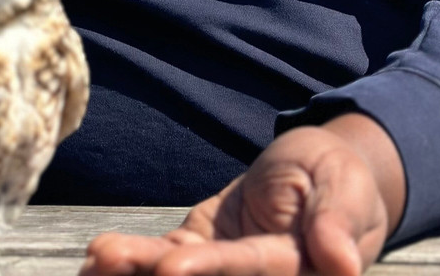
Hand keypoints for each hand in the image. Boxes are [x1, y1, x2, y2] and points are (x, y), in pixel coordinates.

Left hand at [81, 113, 404, 275]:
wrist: (317, 173)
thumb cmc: (337, 175)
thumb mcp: (344, 185)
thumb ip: (336, 221)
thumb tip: (344, 266)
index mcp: (299, 269)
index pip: (251, 270)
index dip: (210, 270)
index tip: (169, 267)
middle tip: (106, 264)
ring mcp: (222, 271)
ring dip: (132, 273)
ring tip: (95, 261)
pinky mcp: (198, 256)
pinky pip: (161, 259)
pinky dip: (129, 261)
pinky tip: (95, 260)